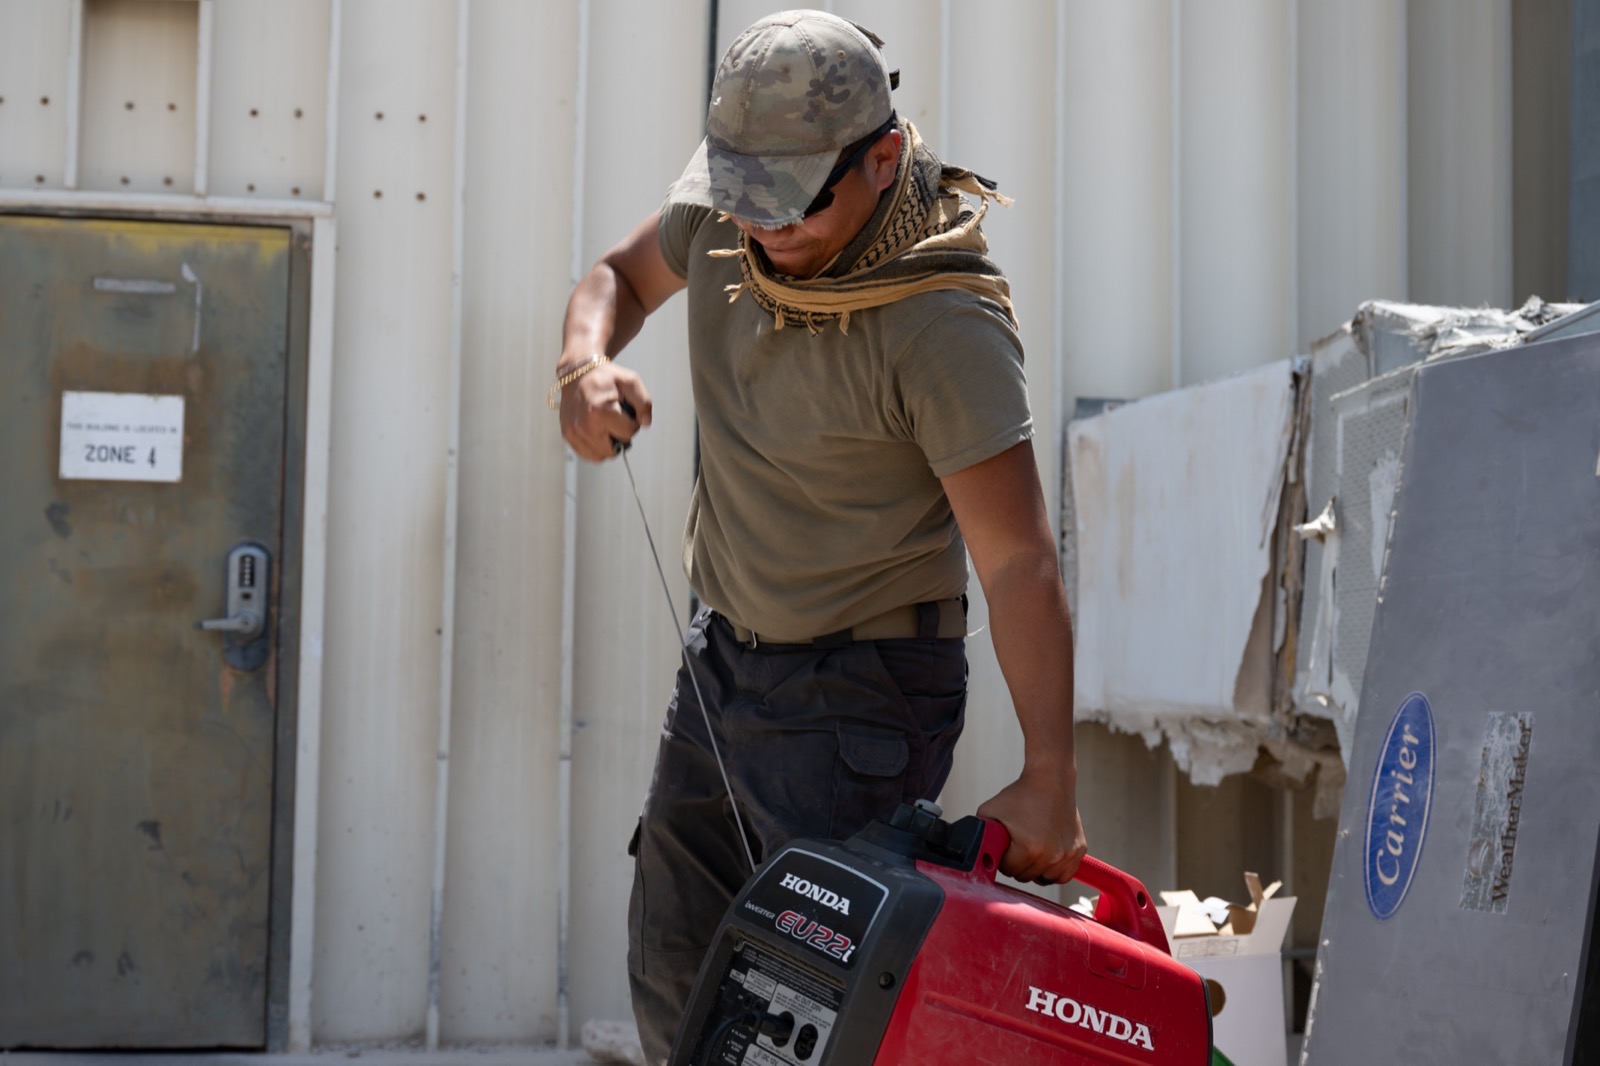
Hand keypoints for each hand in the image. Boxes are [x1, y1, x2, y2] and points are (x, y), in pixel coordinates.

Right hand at [559, 358, 652, 461]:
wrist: (578, 373)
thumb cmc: (605, 378)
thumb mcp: (630, 382)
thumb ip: (644, 402)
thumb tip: (645, 423)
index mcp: (600, 411)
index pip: (628, 433)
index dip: (632, 423)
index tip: (625, 411)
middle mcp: (584, 424)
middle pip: (613, 450)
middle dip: (619, 437)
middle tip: (616, 421)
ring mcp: (573, 432)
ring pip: (600, 456)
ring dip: (607, 445)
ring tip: (606, 427)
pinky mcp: (567, 435)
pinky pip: (587, 454)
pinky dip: (595, 448)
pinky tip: (597, 432)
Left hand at [976, 768, 1087, 884]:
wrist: (1051, 780)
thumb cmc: (1020, 795)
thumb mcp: (989, 811)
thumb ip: (979, 834)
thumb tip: (973, 854)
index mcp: (1029, 849)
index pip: (1008, 870)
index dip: (1003, 858)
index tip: (1005, 845)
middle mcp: (1051, 855)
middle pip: (1026, 876)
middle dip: (1018, 864)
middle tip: (1017, 846)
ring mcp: (1067, 854)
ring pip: (1045, 878)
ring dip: (1036, 868)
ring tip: (1031, 850)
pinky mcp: (1078, 851)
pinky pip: (1064, 874)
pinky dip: (1054, 870)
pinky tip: (1046, 857)